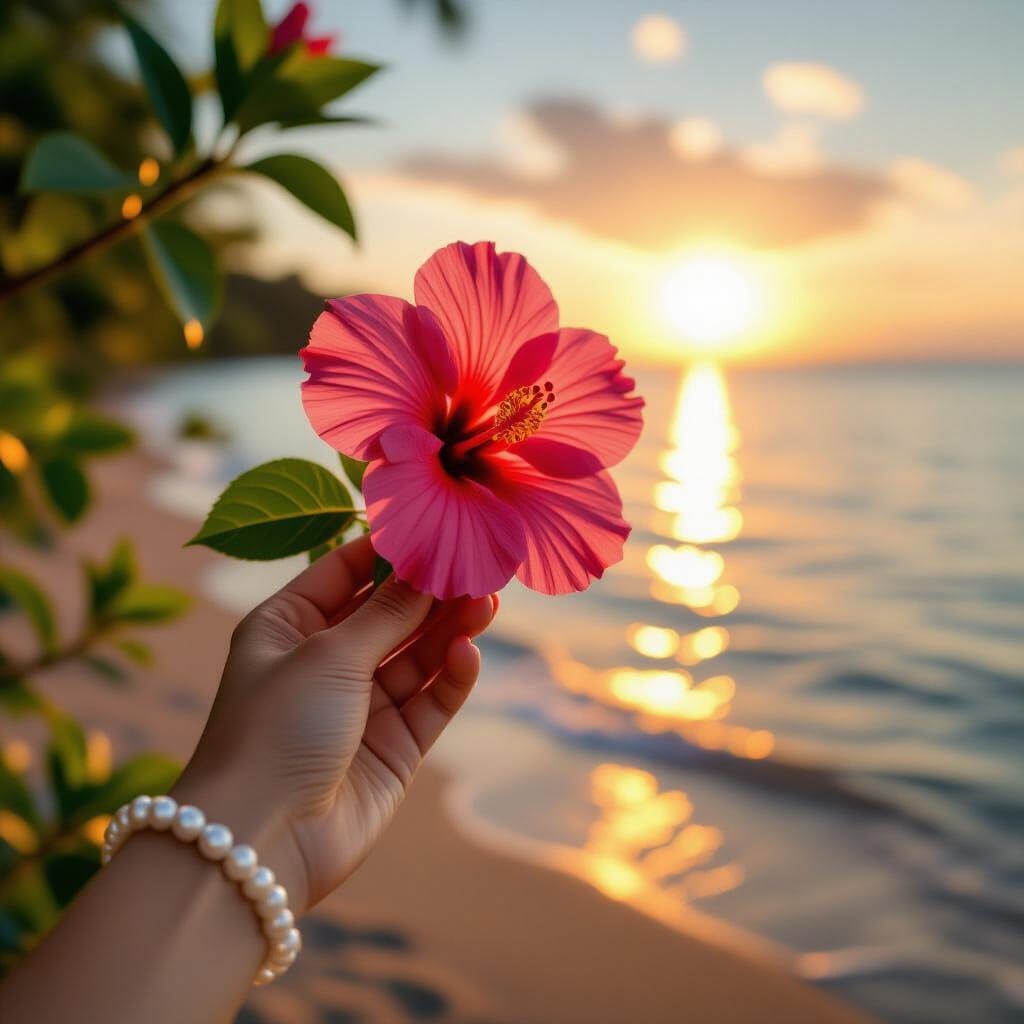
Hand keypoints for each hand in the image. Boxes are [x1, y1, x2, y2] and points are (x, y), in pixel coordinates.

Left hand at [173, 535, 496, 911]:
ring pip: (416, 655)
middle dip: (430, 590)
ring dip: (448, 628)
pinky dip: (450, 676)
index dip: (390, 550)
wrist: (261, 841)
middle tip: (478, 567)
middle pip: (388, 613)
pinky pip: (429, 700)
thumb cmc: (275, 730)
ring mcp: (360, 706)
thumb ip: (387, 611)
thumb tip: (427, 565)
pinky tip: (468, 652)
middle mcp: (323, 662)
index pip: (344, 571)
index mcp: (288, 627)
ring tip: (487, 601)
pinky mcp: (392, 747)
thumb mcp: (329, 655)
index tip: (436, 528)